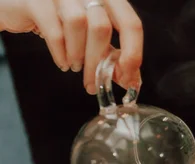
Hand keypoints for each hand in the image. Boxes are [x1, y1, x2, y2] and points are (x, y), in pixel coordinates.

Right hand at [0, 0, 141, 92]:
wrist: (21, 5)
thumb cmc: (61, 21)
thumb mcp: (91, 37)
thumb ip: (111, 56)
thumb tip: (132, 81)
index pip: (130, 23)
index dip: (132, 53)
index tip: (126, 76)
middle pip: (102, 27)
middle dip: (98, 64)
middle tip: (92, 84)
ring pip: (78, 25)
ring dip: (77, 55)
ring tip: (74, 66)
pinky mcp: (37, 0)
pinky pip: (54, 30)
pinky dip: (60, 53)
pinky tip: (62, 62)